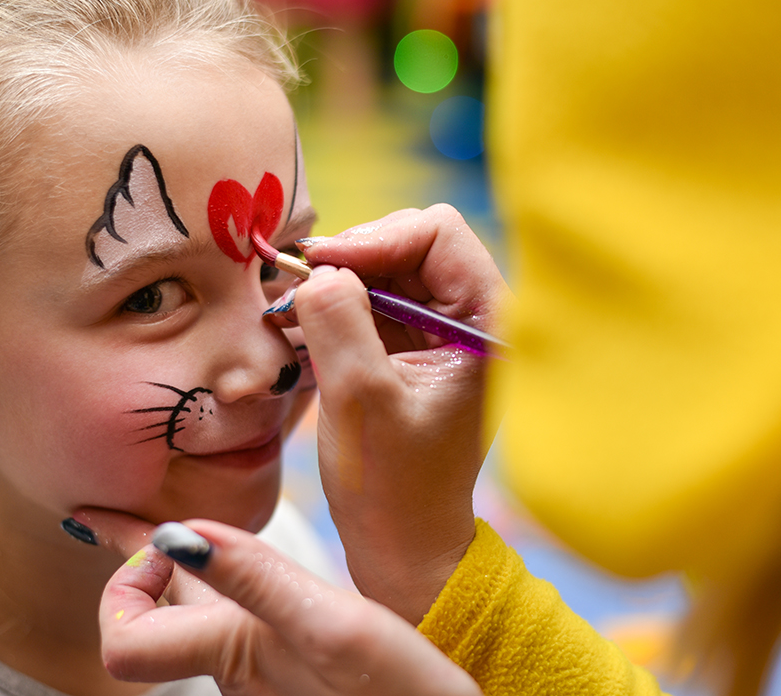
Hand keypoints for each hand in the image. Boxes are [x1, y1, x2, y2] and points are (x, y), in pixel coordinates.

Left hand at [79, 509, 480, 695]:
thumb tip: (176, 537)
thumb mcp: (330, 625)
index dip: (126, 585)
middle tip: (112, 517)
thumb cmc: (399, 691)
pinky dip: (225, 586)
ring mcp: (266, 675)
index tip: (165, 539)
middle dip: (135, 568)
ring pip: (197, 619)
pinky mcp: (298, 670)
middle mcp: (237, 671)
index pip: (122, 637)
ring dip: (179, 574)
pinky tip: (245, 568)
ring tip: (167, 532)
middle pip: (155, 620)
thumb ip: (255, 580)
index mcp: (232, 655)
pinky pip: (238, 623)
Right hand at [277, 204, 510, 623]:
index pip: (438, 232)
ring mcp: (443, 332)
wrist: (403, 547)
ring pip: (385, 270)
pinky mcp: (413, 349)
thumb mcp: (360, 398)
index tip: (319, 267)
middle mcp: (474, 318)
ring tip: (291, 311)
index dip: (374, 239)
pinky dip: (335, 309)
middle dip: (350, 260)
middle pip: (409, 243)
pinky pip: (372, 302)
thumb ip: (339, 320)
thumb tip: (318, 267)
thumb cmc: (393, 486)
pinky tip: (300, 327)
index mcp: (489, 324)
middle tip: (296, 287)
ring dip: (336, 284)